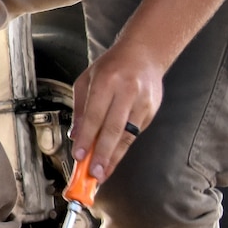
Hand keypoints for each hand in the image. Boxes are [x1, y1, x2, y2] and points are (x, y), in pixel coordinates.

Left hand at [70, 37, 166, 181]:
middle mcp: (127, 92)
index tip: (79, 155)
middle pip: (114, 128)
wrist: (144, 54)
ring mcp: (142, 102)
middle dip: (103, 154)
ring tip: (103, 173)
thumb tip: (75, 135)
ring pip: (127, 135)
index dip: (87, 138)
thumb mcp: (87, 80)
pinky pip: (135, 133)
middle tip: (94, 173)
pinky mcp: (151, 110)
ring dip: (114, 157)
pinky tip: (113, 159)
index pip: (95, 115)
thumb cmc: (112, 66)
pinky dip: (123, 148)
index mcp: (107, 81)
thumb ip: (80, 108)